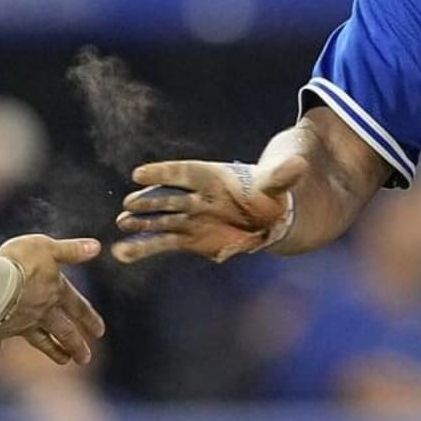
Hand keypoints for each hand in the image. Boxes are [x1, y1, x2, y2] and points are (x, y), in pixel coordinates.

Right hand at [0, 235, 105, 365]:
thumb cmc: (17, 261)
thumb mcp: (47, 247)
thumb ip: (71, 250)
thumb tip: (97, 246)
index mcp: (55, 292)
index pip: (78, 307)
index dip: (90, 319)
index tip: (99, 332)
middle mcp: (41, 312)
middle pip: (64, 332)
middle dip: (76, 345)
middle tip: (85, 359)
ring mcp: (21, 324)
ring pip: (41, 341)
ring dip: (53, 351)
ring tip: (63, 361)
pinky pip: (0, 338)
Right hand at [112, 157, 306, 262]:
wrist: (264, 216)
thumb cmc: (267, 195)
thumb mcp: (276, 184)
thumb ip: (281, 177)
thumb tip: (300, 166)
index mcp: (209, 177)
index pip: (181, 172)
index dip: (161, 173)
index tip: (138, 174)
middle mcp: (193, 196)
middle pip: (167, 198)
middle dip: (149, 202)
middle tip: (129, 206)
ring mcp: (187, 218)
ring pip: (159, 222)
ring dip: (140, 225)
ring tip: (121, 227)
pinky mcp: (186, 239)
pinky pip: (160, 243)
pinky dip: (141, 248)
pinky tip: (120, 254)